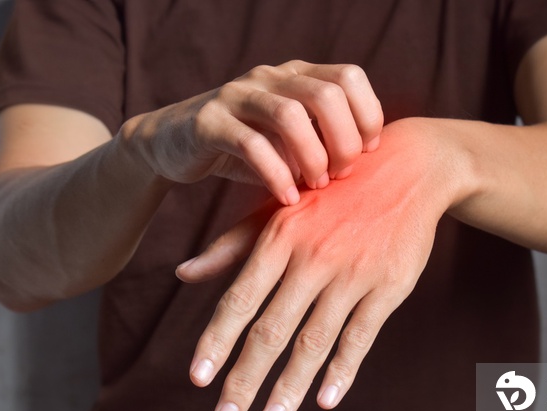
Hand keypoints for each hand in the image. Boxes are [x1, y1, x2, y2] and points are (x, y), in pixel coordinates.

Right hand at [119, 60, 382, 205]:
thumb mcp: (290, 140)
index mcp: (296, 75)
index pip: (349, 77)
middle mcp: (270, 77)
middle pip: (326, 94)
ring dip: (312, 157)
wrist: (175, 145)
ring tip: (316, 187)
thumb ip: (324, 141)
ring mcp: (237, 95)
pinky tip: (287, 198)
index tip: (366, 154)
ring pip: (289, 115)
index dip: (367, 115)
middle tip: (340, 175)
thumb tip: (371, 163)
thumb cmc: (246, 148)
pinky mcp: (209, 122)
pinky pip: (252, 145)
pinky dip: (277, 175)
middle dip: (343, 141)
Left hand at [177, 118, 460, 410]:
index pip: (239, 299)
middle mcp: (312, 258)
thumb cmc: (332, 191)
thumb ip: (232, 245)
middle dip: (245, 379)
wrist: (407, 167)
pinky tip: (325, 400)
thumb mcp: (281, 207)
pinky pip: (361, 336)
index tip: (197, 378)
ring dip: (290, 387)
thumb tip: (182, 274)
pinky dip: (343, 370)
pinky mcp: (388, 286)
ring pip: (314, 340)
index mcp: (280, 237)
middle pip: (272, 329)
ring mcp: (352, 273)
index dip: (216, 341)